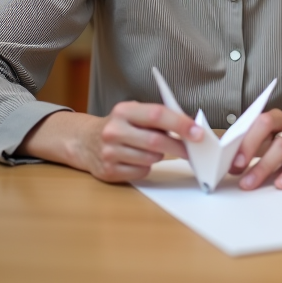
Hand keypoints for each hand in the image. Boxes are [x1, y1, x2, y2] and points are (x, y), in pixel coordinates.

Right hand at [19, 103, 203, 183]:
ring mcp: (109, 152)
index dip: (180, 124)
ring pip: (150, 159)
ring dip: (160, 156)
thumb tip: (190, 129)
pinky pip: (141, 172)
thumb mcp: (133, 113)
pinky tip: (138, 159)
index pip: (157, 115)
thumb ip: (157, 118)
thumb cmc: (119, 126)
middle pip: (156, 142)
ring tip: (153, 150)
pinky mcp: (108, 171)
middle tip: (192, 150)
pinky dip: (146, 167)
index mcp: (124, 111)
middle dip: (179, 147)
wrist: (83, 141)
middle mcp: (114, 130)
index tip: (198, 133)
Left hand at [229, 108, 281, 190]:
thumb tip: (231, 164)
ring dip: (264, 165)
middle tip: (236, 167)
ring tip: (250, 183)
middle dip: (249, 146)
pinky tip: (281, 183)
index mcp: (274, 118)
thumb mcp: (278, 134)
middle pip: (266, 127)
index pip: (254, 122)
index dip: (240, 138)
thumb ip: (258, 145)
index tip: (225, 157)